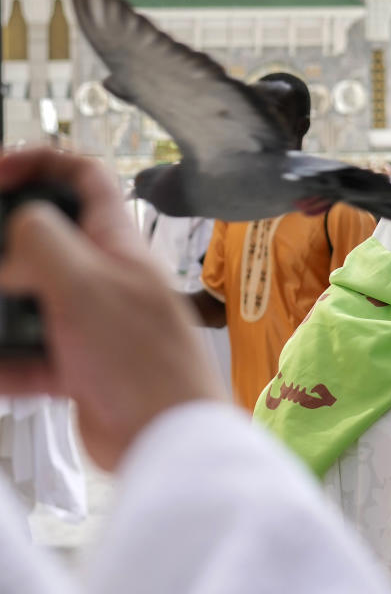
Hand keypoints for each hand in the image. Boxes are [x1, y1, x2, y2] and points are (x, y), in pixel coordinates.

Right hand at [0, 148, 225, 469]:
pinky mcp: (82, 368)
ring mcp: (94, 324)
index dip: (41, 162)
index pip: (85, 178)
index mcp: (118, 245)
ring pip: (31, 302)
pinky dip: (7, 363)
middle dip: (5, 244)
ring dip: (1, 310)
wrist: (167, 435)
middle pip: (47, 242)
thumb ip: (45, 242)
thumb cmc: (144, 359)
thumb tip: (21, 223)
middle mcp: (107, 279)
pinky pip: (31, 358)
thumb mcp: (85, 285)